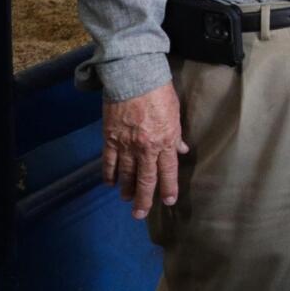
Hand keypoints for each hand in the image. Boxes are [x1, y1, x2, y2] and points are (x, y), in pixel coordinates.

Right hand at [102, 83, 188, 219]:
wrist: (133, 77)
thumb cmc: (159, 92)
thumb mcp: (175, 113)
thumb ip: (176, 135)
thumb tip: (180, 150)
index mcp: (165, 141)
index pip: (168, 171)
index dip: (168, 188)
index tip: (168, 200)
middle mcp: (146, 148)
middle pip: (145, 179)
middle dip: (144, 199)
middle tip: (140, 213)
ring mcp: (126, 145)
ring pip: (126, 174)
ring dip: (126, 189)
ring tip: (126, 200)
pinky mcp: (110, 138)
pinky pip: (109, 162)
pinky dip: (109, 174)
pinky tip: (110, 183)